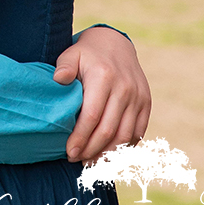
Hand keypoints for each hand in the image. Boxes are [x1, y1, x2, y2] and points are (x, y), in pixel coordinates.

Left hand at [54, 26, 151, 163]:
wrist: (115, 44)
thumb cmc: (88, 54)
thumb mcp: (72, 54)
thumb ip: (64, 66)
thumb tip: (58, 79)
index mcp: (104, 76)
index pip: (91, 116)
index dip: (80, 138)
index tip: (68, 152)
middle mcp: (124, 88)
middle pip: (108, 130)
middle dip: (91, 150)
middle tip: (76, 160)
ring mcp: (138, 97)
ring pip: (124, 136)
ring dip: (107, 154)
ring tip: (91, 161)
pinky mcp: (146, 104)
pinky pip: (137, 133)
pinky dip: (124, 147)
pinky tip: (109, 154)